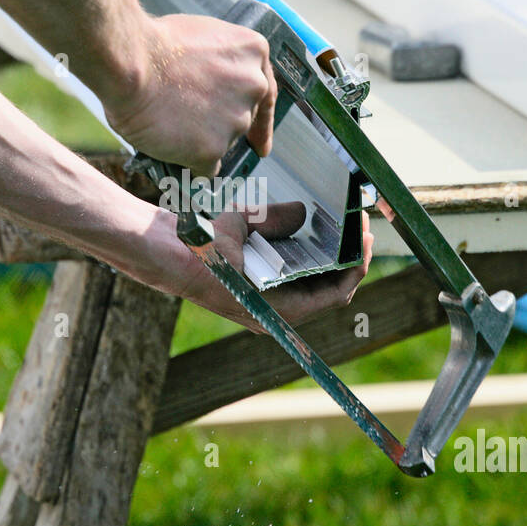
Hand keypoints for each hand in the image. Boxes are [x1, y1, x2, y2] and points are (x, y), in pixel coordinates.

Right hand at [105, 14, 276, 174]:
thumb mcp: (201, 37)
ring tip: (168, 124)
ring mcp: (236, 121)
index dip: (261, 121)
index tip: (259, 144)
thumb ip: (218, 63)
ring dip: (201, 141)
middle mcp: (253, 87)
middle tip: (190, 123)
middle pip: (242, 119)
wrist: (129, 64)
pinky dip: (189, 163)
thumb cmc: (152, 45)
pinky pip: (205, 167)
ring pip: (222, 144)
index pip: (267, 93)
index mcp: (253, 53)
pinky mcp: (213, 150)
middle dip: (220, 125)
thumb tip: (210, 86)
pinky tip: (170, 148)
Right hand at [154, 203, 374, 333]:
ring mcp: (269, 302)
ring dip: (331, 257)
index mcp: (278, 308)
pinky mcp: (260, 289)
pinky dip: (310, 256)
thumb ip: (276, 220)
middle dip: (348, 258)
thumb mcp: (240, 227)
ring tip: (342, 226)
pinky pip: (296, 276)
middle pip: (330, 289)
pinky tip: (313, 231)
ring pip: (314, 283)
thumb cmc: (197, 248)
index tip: (364, 237)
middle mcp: (277, 312)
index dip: (357, 266)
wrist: (162, 253)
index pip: (336, 294)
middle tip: (359, 225)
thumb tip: (304, 213)